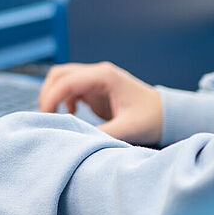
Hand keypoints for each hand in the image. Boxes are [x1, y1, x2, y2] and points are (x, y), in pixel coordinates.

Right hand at [39, 62, 162, 145]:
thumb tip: (76, 141)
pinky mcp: (95, 89)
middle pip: (60, 74)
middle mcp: (98, 73)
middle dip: (48, 94)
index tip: (46, 117)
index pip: (67, 81)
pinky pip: (70, 88)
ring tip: (56, 117)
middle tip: (47, 117)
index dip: (51, 97)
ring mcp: (96, 79)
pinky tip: (72, 115)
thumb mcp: (128, 129)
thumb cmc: (151, 119)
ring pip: (62, 79)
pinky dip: (63, 99)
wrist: (167, 115)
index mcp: (105, 77)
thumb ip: (102, 134)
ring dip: (54, 95)